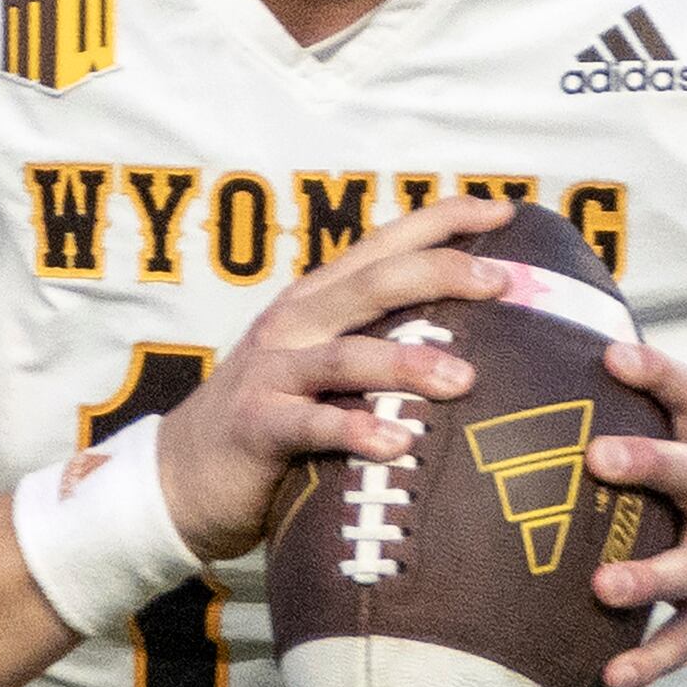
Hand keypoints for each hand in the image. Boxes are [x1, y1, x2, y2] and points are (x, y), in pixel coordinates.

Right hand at [152, 198, 507, 561]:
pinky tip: (399, 444)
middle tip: (503, 282)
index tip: (506, 210)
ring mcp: (272, 373)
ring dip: (407, 362)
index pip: (386, 243)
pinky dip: (356, 431)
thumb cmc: (273, 416)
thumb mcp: (321, 364)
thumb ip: (377, 340)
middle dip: (440, 274)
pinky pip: (311, 426)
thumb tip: (476, 339)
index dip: (444, 220)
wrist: (181, 476)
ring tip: (465, 380)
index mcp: (318, 300)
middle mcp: (296, 323)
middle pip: (374, 283)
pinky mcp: (256, 426)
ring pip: (346, 355)